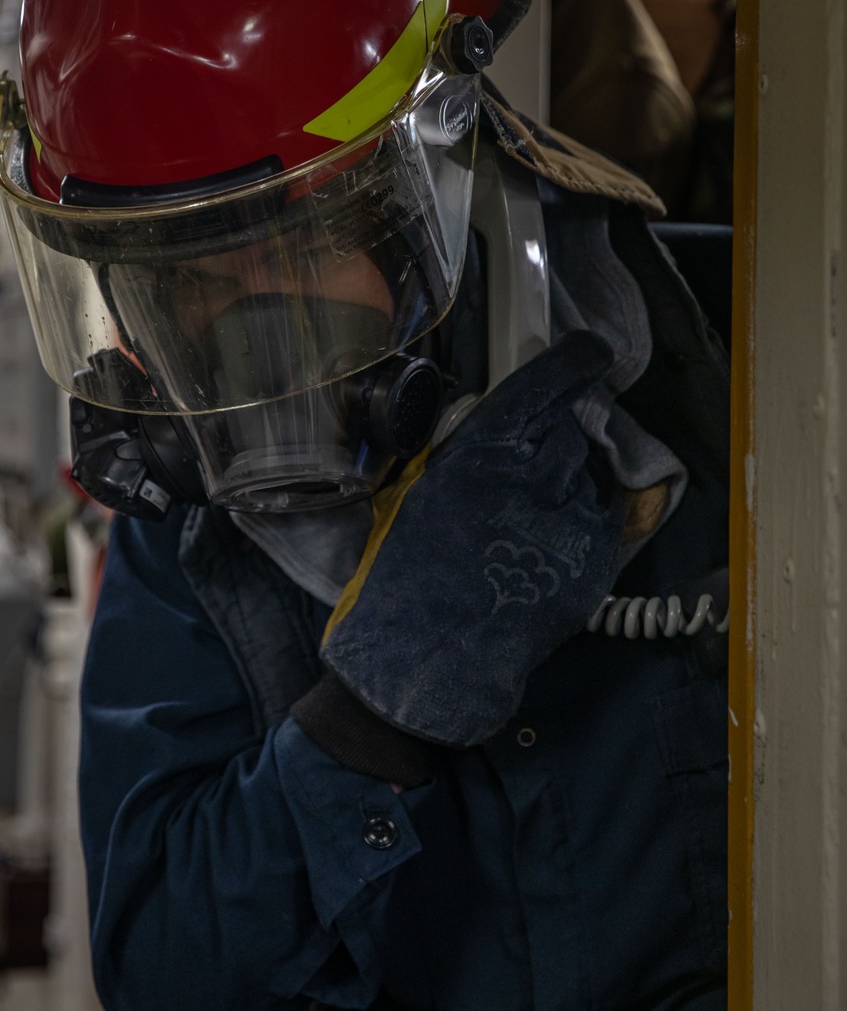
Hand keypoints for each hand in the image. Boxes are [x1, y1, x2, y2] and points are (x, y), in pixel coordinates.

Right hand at [316, 330, 623, 748]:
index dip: (574, 361)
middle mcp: (534, 475)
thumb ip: (470, 451)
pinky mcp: (594, 560)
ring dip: (569, 483)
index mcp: (482, 450)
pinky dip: (584, 521)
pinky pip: (604, 518)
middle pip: (570, 428)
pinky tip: (547, 543)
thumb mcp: (421, 490)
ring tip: (530, 519)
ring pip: (589, 474)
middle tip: (526, 467)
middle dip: (554, 439)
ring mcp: (571, 519)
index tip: (590, 351)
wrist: (429, 660)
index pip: (544, 384)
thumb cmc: (406, 574)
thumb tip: (508, 426)